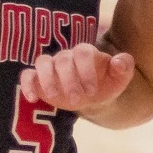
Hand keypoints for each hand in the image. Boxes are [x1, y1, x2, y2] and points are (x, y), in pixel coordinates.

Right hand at [21, 42, 135, 110]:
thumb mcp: (120, 78)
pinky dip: (27, 84)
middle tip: (77, 100)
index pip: (82, 52)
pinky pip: (27, 75)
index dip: (85, 70)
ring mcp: (51, 67)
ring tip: (54, 97)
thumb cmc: (107, 84)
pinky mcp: (38, 79)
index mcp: (86, 53)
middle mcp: (67, 57)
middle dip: (68, 79)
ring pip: (42, 62)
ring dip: (47, 79)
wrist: (95, 97)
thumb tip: (119, 62)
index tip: (91, 90)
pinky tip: (32, 98)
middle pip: (62, 59)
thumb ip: (124, 67)